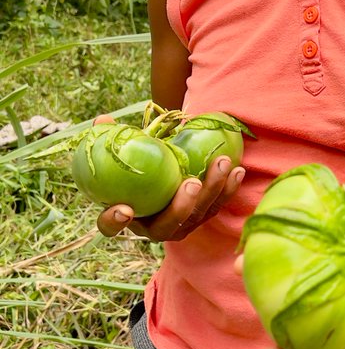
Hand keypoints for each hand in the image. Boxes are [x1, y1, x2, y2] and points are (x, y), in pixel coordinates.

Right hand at [95, 116, 244, 241]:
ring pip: (197, 215)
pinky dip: (228, 188)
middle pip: (166, 227)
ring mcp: (180, 225)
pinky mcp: (201, 215)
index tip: (123, 209)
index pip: (111, 225)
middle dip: (181, 207)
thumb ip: (112, 140)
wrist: (160, 174)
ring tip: (222, 164)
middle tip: (191, 184)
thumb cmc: (136, 165)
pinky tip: (237, 169)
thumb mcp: (122, 154)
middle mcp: (153, 227)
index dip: (114, 221)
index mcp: (124, 216)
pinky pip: (216, 205)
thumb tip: (102, 121)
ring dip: (213, 191)